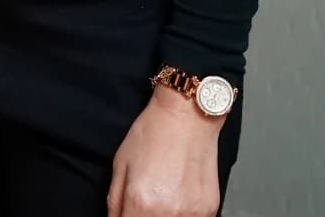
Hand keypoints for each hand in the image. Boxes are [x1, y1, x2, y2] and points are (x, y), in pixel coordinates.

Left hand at [108, 85, 224, 215]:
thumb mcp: (120, 165)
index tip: (126, 212)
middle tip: (141, 205)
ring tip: (160, 198)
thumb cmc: (153, 133)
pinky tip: (176, 197)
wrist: (188, 117)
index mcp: (141, 202)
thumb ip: (115, 202)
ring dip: (161, 216)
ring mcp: (192, 214)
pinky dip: (181, 214)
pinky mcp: (209, 209)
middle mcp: (169, 213)